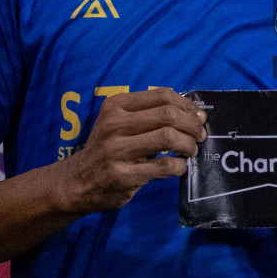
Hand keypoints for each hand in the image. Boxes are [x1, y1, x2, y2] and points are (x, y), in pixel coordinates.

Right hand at [58, 88, 206, 213]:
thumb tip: (196, 114)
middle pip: (168, 115)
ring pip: (168, 137)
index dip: (187, 105)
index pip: (162, 95)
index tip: (198, 116)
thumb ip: (151, 115)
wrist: (76, 182)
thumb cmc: (107, 149)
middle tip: (200, 136)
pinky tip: (179, 167)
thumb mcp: (120, 123)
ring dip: (188, 144)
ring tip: (191, 151)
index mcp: (116, 105)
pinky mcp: (122, 175)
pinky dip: (179, 166)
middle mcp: (114, 124)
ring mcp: (116, 150)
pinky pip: (164, 166)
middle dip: (192, 125)